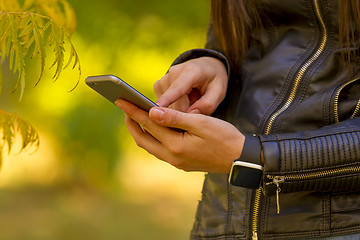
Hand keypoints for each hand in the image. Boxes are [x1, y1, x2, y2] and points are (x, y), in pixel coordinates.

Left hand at [116, 99, 244, 172]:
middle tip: (124, 107)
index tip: (120, 99)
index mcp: (176, 146)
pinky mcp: (181, 163)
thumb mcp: (201, 123)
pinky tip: (154, 128)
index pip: (149, 124)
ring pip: (150, 146)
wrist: (240, 158)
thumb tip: (151, 111)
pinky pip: (160, 149)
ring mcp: (176, 162)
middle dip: (132, 123)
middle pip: (143, 139)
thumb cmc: (224, 137)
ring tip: (135, 116)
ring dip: (141, 131)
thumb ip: (175, 117)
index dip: (133, 110)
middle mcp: (172, 157)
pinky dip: (152, 137)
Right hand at [154, 57, 227, 114]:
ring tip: (192, 98)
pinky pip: (164, 105)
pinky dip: (174, 107)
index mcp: (191, 71)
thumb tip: (189, 116)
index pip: (178, 88)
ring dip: (181, 109)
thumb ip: (208, 104)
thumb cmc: (213, 80)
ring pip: (168, 106)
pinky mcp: (158, 85)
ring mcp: (163, 78)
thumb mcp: (219, 91)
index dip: (168, 99)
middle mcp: (173, 72)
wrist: (206, 67)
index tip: (157, 109)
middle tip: (199, 104)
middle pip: (174, 103)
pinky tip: (184, 99)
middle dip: (186, 111)